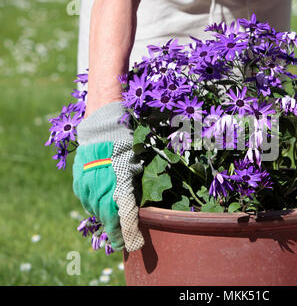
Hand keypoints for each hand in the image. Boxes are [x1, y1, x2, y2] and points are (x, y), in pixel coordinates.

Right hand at [72, 102, 144, 251]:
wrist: (103, 130)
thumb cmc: (127, 147)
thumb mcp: (138, 168)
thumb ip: (135, 189)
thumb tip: (137, 207)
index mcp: (121, 186)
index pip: (125, 217)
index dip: (129, 233)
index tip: (134, 244)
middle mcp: (103, 189)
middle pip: (108, 218)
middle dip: (115, 232)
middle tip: (121, 242)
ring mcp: (88, 186)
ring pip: (95, 210)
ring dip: (104, 219)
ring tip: (112, 225)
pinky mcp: (79, 182)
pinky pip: (86, 200)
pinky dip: (94, 206)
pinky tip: (99, 207)